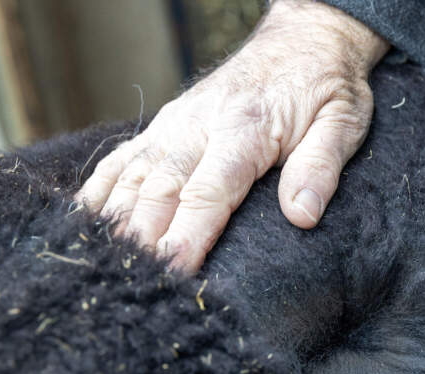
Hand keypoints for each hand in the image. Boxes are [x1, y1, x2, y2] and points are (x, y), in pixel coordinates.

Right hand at [74, 0, 388, 272]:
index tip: (172, 272)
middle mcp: (198, 127)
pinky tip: (81, 224)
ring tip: (99, 266)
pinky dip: (98, 192)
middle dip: (142, 240)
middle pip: (160, 191)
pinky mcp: (165, 126)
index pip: (208, 193)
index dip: (187, 236)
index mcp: (244, 130)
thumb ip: (321, 167)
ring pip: (132, 178)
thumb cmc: (326, 85)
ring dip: (114, 223)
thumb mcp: (343, 122)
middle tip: (129, 286)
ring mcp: (175, 125)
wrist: (304, 38)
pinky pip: (121, 160)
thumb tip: (303, 216)